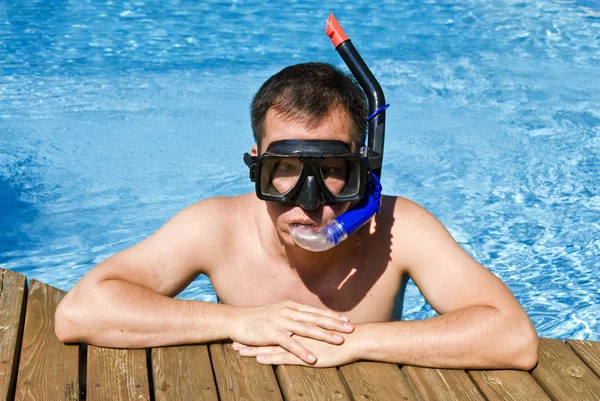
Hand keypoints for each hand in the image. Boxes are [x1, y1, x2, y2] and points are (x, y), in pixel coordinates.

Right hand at [230, 301, 353, 363]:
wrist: (238, 320)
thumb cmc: (258, 318)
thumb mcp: (278, 313)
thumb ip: (293, 315)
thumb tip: (307, 319)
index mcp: (291, 307)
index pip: (316, 312)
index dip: (332, 316)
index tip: (347, 320)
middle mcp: (289, 312)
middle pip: (316, 318)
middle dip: (335, 324)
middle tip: (351, 329)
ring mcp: (281, 322)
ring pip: (307, 329)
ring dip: (324, 335)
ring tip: (339, 341)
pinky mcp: (273, 333)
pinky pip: (290, 343)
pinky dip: (303, 350)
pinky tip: (313, 358)